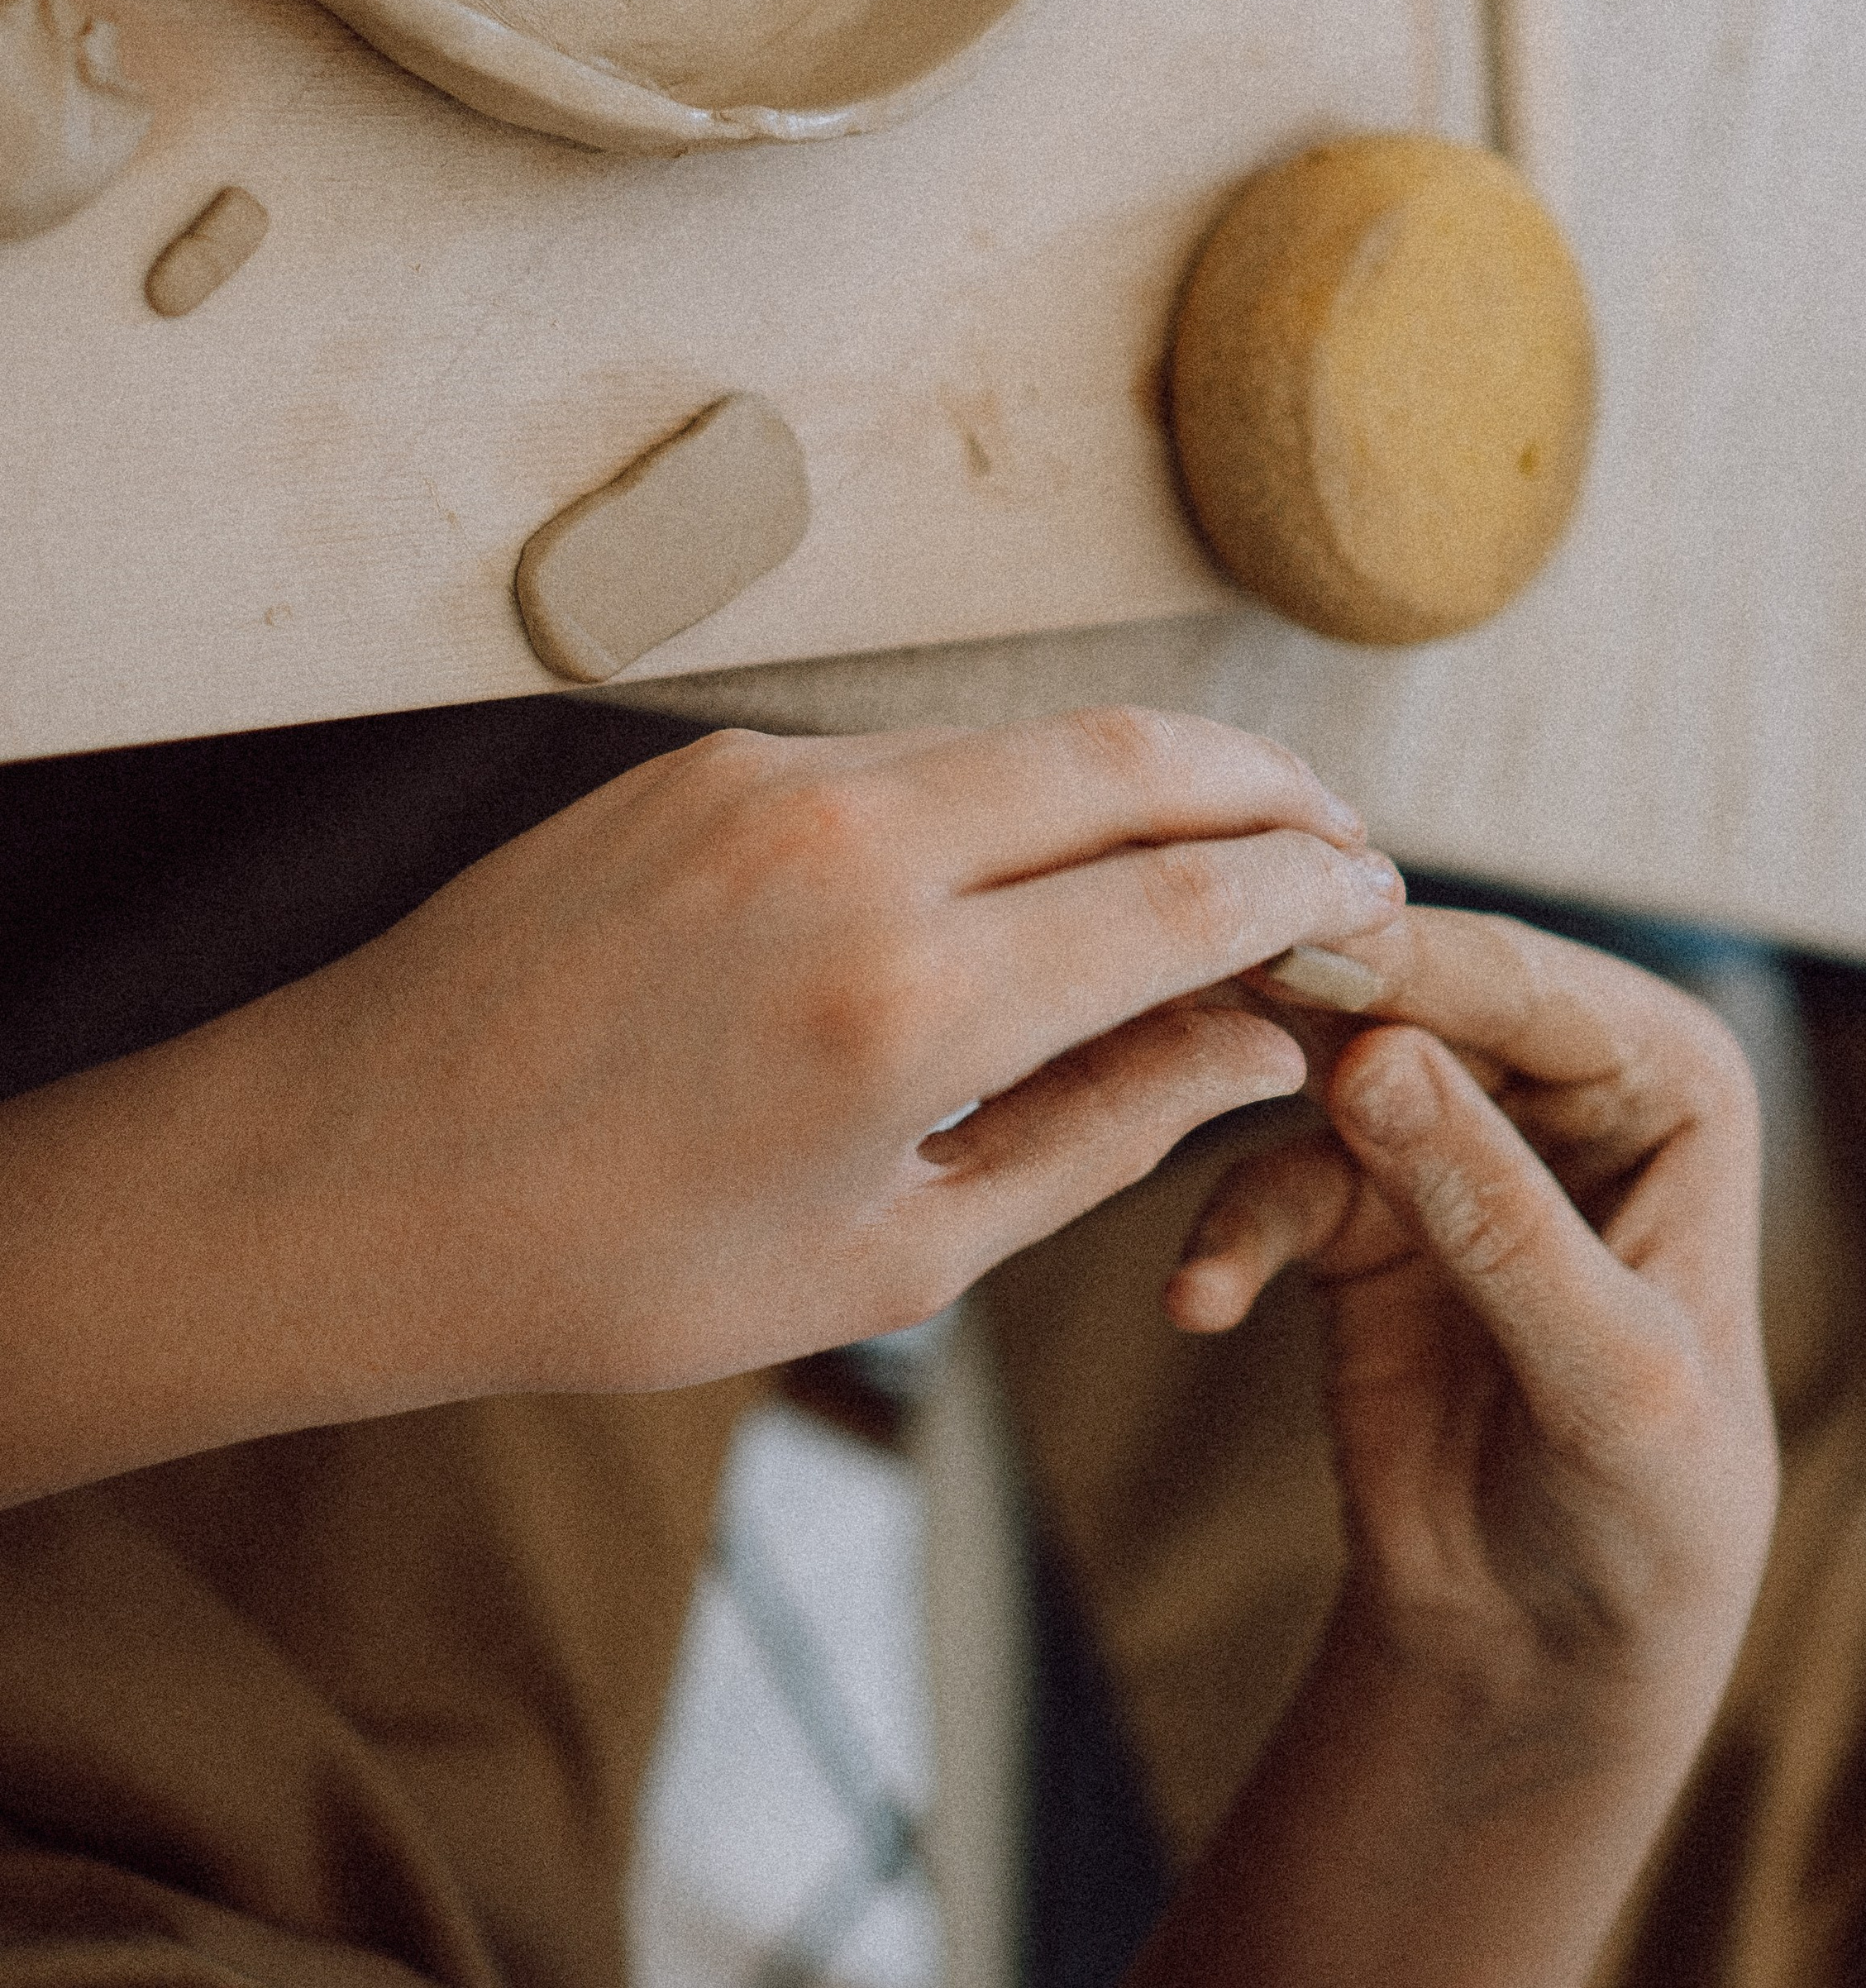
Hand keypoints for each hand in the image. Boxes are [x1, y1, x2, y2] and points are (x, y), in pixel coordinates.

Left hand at [0, 712, 1402, 1497]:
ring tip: (1209, 847)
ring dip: (1145, 775)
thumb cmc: (613, 1266)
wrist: (348, 1173)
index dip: (1313, 893)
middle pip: (1138, 755)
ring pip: (1027, 735)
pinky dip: (1013, 788)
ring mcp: (771, 779)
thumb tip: (1254, 1044)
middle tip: (1339, 834)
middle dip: (1269, 783)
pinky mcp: (708, 758)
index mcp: (911, 1005)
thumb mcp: (888, 1255)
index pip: (1191, 898)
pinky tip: (1036, 857)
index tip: (1380, 902)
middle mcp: (853, 850)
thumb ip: (1096, 1132)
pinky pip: (913, 750)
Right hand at [1174, 909, 1776, 1790]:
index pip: (1527, 985)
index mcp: (1671, 1075)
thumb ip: (1496, 1217)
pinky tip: (1199, 1302)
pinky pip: (1271, 1184)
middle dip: (1301, 1001)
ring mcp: (1454, 1129)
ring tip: (1151, 1106)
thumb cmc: (1646, 1507)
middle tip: (1190, 985)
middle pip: (1413, 995)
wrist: (1553, 1641)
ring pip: (1323, 1060)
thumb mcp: (1604, 1371)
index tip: (1288, 938)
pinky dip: (1229, 1236)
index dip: (1409, 961)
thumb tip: (1373, 1058)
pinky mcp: (1358, 1205)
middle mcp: (1564, 1074)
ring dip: (1238, 1094)